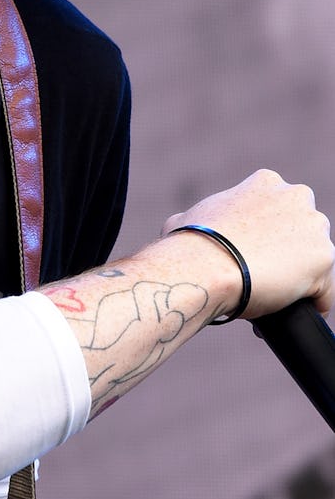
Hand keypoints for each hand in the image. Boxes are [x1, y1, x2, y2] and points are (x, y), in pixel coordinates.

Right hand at [164, 169, 333, 318]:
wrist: (204, 268)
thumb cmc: (189, 245)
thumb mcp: (187, 219)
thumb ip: (200, 218)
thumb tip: (179, 225)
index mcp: (266, 183)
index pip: (280, 212)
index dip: (268, 236)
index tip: (254, 256)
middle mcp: (296, 197)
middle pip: (303, 233)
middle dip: (289, 254)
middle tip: (264, 278)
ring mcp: (314, 227)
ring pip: (317, 262)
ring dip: (302, 280)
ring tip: (277, 302)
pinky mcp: (324, 259)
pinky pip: (323, 290)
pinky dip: (313, 305)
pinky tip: (293, 314)